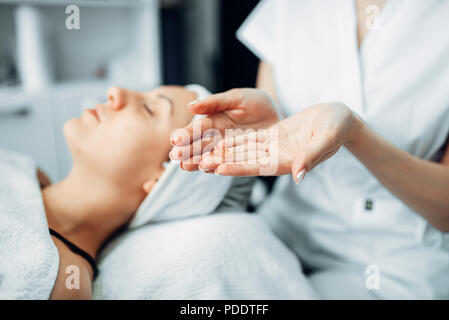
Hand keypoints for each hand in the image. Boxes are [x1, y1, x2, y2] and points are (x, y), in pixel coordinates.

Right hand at [169, 88, 279, 170]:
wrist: (279, 116)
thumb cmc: (257, 104)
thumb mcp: (238, 97)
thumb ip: (215, 102)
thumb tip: (190, 107)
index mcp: (214, 120)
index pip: (198, 128)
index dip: (187, 133)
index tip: (175, 139)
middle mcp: (218, 137)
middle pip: (200, 144)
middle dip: (187, 150)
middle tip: (174, 156)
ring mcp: (229, 150)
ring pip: (210, 156)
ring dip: (197, 162)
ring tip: (184, 167)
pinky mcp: (241, 159)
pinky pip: (228, 164)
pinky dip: (217, 167)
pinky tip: (207, 170)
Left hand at [199, 102, 357, 182]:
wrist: (339, 117)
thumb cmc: (339, 126)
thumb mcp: (328, 137)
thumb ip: (313, 156)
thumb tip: (299, 175)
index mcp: (290, 160)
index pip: (259, 167)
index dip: (239, 168)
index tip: (218, 169)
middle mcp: (279, 157)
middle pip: (246, 162)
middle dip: (224, 163)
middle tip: (200, 163)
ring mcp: (275, 147)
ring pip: (245, 151)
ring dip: (225, 153)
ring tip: (202, 154)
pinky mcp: (273, 136)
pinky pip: (250, 139)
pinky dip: (234, 141)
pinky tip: (218, 141)